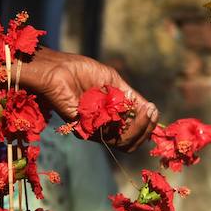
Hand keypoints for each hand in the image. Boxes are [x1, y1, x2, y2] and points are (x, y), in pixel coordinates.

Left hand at [20, 48, 158, 151]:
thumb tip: (151, 110)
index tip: (154, 112)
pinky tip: (122, 109)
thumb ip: (129, 97)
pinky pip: (108, 134)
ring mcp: (94, 128)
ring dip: (138, 127)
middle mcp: (103, 124)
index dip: (148, 124)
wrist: (56, 69)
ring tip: (145, 112)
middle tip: (151, 113)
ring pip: (123, 141)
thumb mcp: (113, 80)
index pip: (134, 128)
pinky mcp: (83, 129)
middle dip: (146, 128)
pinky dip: (120, 123)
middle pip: (132, 140)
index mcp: (112, 113)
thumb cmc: (80, 70)